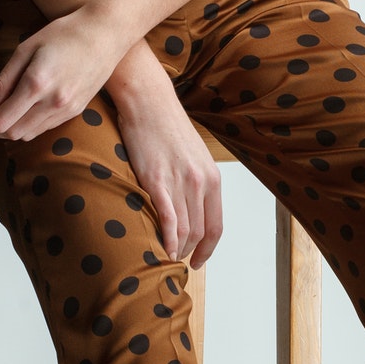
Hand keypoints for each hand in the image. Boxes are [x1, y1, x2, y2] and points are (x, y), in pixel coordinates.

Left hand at [0, 2, 128, 141]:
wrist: (105, 34)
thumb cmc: (64, 33)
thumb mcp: (25, 49)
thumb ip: (4, 81)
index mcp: (37, 83)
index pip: (1, 121)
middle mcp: (53, 102)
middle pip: (12, 133)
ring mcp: (67, 109)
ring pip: (28, 135)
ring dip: (8, 130)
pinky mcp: (76, 111)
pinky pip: (44, 128)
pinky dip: (27, 126)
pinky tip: (20, 113)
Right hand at [113, 71, 223, 267]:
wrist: (149, 102)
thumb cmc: (166, 127)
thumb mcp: (193, 157)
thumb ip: (196, 183)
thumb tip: (191, 208)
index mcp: (212, 178)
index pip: (215, 226)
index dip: (208, 249)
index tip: (198, 261)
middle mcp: (201, 183)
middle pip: (198, 232)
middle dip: (187, 252)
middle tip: (174, 259)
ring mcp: (180, 182)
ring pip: (183, 230)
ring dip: (174, 249)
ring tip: (162, 256)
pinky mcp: (156, 180)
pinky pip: (167, 219)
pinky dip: (166, 239)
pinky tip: (160, 248)